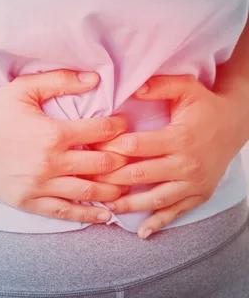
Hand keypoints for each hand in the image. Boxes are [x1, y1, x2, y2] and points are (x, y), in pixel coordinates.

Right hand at [0, 69, 129, 223]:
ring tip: (125, 184)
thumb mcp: (23, 89)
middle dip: (122, 158)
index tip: (124, 124)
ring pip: (89, 191)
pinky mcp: (29, 201)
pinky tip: (105, 214)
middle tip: (130, 155)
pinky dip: (89, 214)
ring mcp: (40, 185)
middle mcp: (51, 162)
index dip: (119, 127)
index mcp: (53, 133)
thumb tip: (95, 79)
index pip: (101, 131)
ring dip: (113, 188)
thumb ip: (60, 81)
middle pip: (103, 164)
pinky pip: (66, 212)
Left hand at [90, 75, 248, 238]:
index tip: (89, 148)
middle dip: (110, 178)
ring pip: (155, 198)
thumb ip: (159, 86)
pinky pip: (176, 212)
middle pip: (139, 175)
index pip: (135, 146)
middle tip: (86, 179)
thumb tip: (133, 89)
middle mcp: (186, 164)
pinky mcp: (199, 194)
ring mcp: (194, 182)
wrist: (237, 123)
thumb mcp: (186, 87)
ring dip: (128, 204)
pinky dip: (158, 222)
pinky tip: (141, 232)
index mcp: (179, 138)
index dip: (109, 147)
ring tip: (105, 205)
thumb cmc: (205, 105)